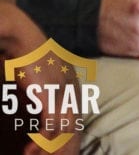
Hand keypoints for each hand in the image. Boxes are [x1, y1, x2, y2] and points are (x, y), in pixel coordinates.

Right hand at [0, 4, 81, 154]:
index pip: (74, 118)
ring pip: (64, 130)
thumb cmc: (27, 57)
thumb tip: (40, 108)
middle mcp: (71, 90)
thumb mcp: (40, 77)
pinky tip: (32, 151)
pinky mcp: (50, 95)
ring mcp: (62, 93)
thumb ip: (43, 92)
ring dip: (51, 148)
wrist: (22, 37)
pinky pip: (51, 125)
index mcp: (71, 86)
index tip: (56, 150)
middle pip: (73, 127)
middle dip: (63, 147)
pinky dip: (43, 141)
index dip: (67, 138)